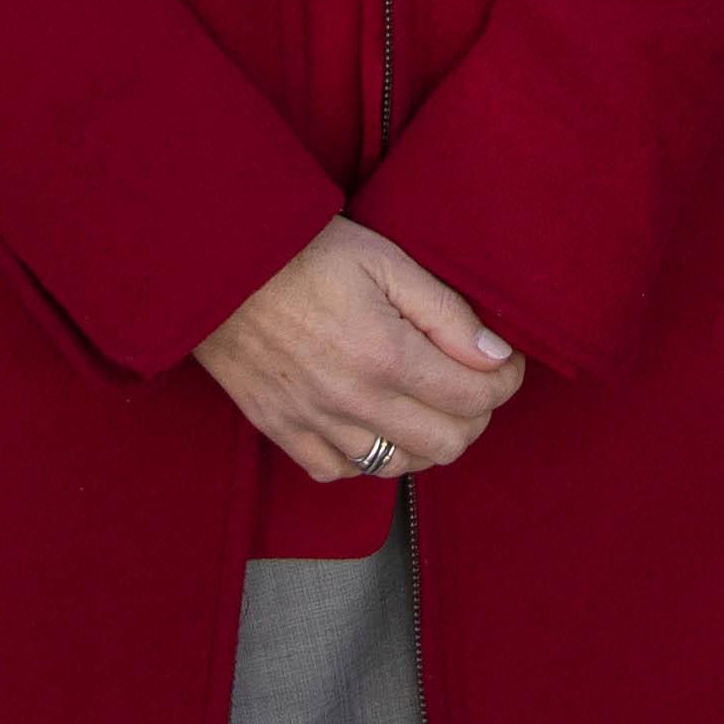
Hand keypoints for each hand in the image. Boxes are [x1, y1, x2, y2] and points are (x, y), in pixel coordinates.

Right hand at [196, 219, 522, 484]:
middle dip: (474, 415)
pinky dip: (366, 455)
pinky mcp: (280, 430)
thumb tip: (496, 355)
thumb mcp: (386, 261)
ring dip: (423, 439)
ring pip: (397, 466)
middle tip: (470, 382)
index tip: (505, 362)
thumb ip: (447, 313)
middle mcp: (352, 401)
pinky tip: (371, 420)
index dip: (505, 381)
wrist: (218, 264)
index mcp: (385, 355)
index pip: (475, 397)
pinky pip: (340, 471)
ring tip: (423, 401)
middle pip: (447, 445)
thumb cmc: (303, 251)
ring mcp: (313, 422)